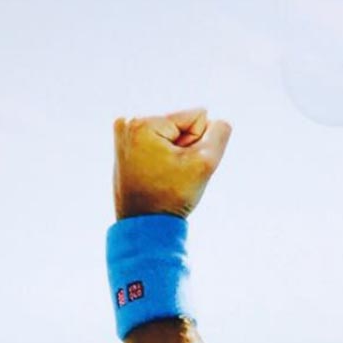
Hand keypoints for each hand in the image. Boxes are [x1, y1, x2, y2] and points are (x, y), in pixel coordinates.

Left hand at [113, 108, 230, 220]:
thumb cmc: (171, 196)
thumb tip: (216, 120)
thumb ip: (220, 132)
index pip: (196, 116)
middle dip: (183, 147)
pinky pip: (160, 141)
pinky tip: (154, 171)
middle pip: (182, 123)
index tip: (177, 165)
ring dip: (175, 152)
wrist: (144, 225)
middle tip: (169, 171)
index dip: (196, 144)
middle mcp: (127, 121)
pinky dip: (163, 155)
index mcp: (142, 121)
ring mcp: (123, 133)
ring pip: (172, 133)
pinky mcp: (125, 144)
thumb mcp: (205, 162)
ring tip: (162, 172)